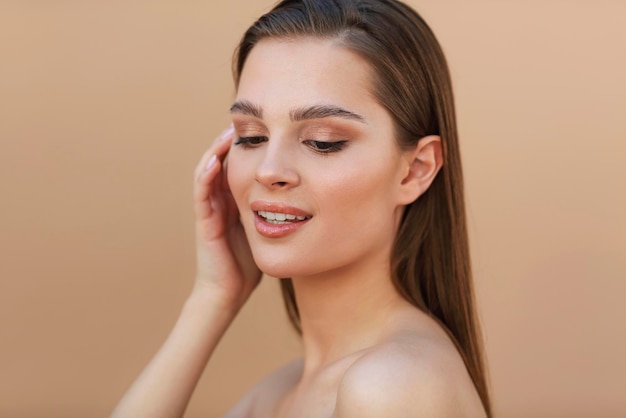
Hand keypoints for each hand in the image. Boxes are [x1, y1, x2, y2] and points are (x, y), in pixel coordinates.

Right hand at [192, 126, 260, 309]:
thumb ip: (277, 210)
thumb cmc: (249, 262)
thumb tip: (305, 194)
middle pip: (222, 162)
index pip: (238, 165)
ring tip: (230, 131)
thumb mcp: (268, 228)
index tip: (263, 127)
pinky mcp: (204, 221)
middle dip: (231, 140)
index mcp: (234, 200)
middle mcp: (220, 200)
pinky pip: (202, 193)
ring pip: (209, 171)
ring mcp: (209, 209)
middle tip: (244, 119)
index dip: (247, 146)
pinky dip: (207, 174)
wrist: (228, 292)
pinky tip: (217, 159)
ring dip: (217, 150)